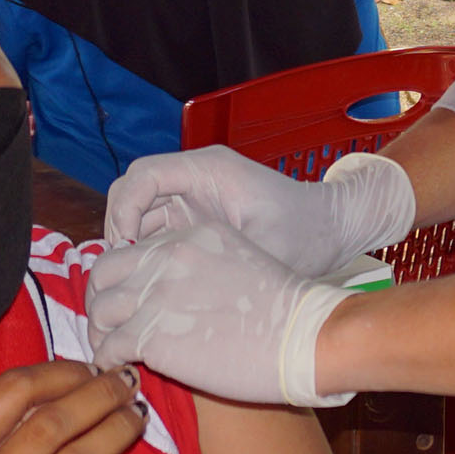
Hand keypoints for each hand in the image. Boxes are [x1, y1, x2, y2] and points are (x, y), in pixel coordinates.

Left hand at [84, 218, 351, 406]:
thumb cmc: (285, 313)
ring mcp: (156, 295)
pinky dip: (107, 362)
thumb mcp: (240, 264)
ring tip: (113, 354)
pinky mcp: (152, 335)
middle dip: (101, 301)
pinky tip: (121, 372)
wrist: (307, 337)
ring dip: (101, 335)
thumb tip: (175, 298)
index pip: (133, 251)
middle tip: (110, 328)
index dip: (124, 280)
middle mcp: (166, 258)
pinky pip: (108, 348)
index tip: (128, 303)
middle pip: (104, 274)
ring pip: (99, 312)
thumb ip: (201, 269)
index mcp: (190, 237)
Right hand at [105, 143, 414, 277]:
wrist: (334, 230)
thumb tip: (165, 281)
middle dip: (120, 228)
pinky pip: (156, 229)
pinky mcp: (196, 218)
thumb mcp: (265, 247)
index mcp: (208, 169)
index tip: (126, 247)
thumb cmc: (306, 233)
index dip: (124, 209)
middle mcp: (195, 177)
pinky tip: (151, 284)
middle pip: (132, 192)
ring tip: (133, 282)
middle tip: (122, 271)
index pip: (143, 175)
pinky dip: (146, 253)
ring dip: (130, 244)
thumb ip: (218, 259)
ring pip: (140, 213)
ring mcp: (193, 197)